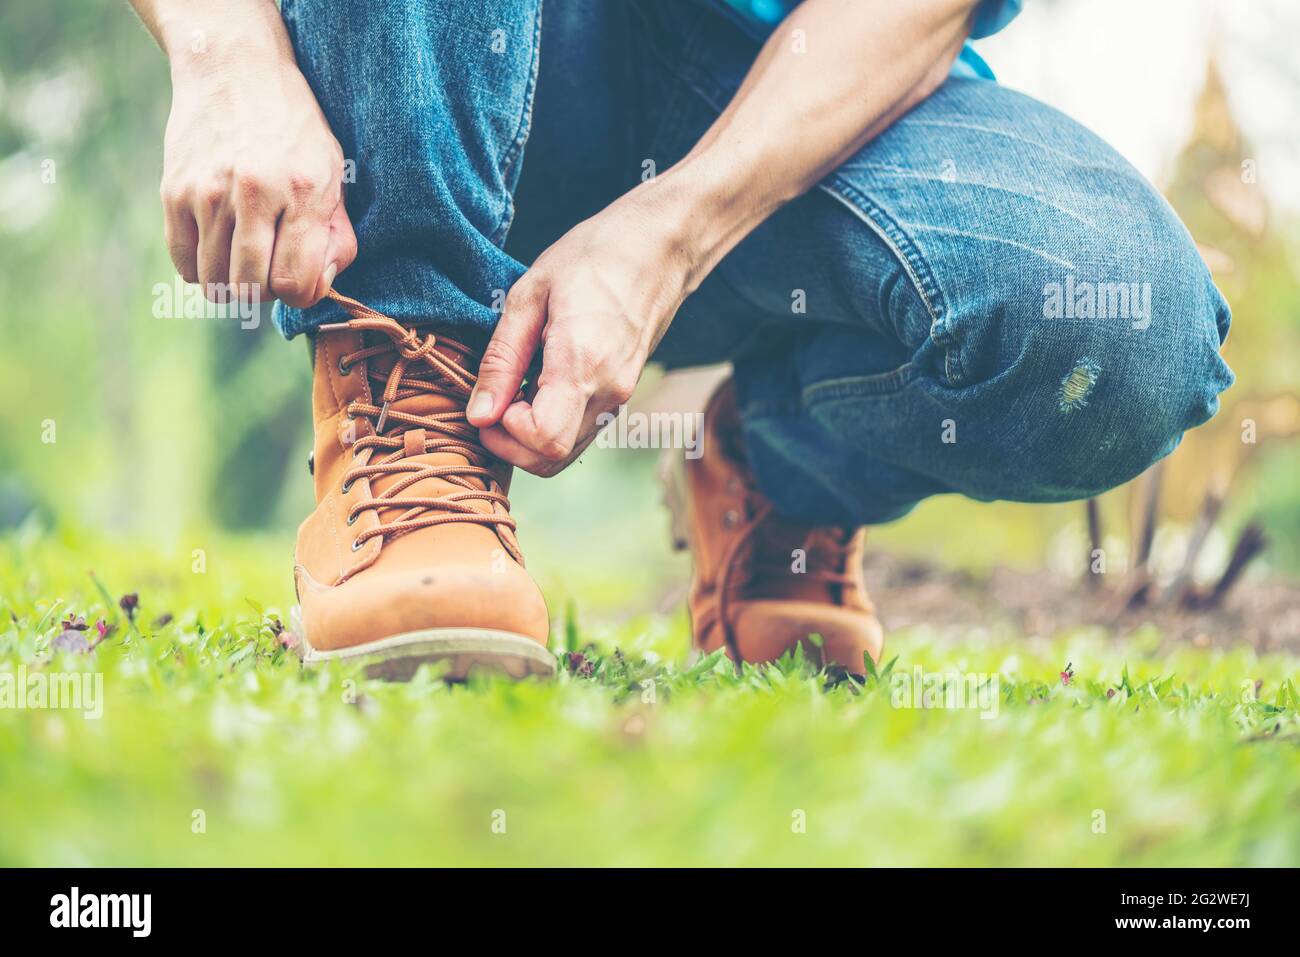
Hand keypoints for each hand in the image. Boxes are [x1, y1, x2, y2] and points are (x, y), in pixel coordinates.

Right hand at [159, 17, 355, 307]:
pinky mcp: (174, 191)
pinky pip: (183, 262)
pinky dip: (201, 269)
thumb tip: (317, 289)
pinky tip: (218, 248)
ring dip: (232, 284)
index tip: (298, 278)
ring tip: (244, 258)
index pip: (293, 283)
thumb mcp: (333, 175)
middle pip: (250, 289)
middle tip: (270, 269)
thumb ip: (336, 237)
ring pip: (214, 282)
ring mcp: (208, 192)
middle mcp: (254, 192)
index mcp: (303, 190)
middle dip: (265, 292)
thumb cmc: (294, 131)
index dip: (299, 293)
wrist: (235, 70)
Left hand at [467, 184, 697, 475]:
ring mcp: (619, 398)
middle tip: (491, 401)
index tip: (491, 399)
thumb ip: (502, 359)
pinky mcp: (620, 396)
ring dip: (527, 437)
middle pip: (551, 459)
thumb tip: (478, 415)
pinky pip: (578, 433)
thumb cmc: (594, 256)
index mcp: (583, 364)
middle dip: (509, 444)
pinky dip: (549, 425)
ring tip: (513, 389)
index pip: (544, 440)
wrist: (659, 247)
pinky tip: (535, 386)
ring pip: (564, 453)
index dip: (505, 433)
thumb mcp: (530, 295)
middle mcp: (608, 392)